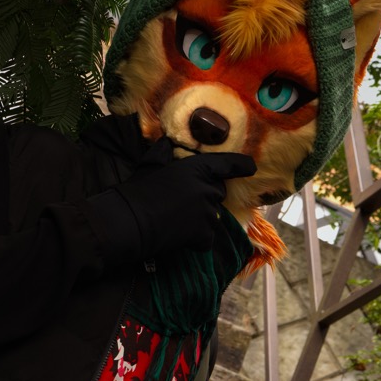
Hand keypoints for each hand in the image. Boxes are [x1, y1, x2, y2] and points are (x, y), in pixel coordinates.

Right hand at [113, 146, 255, 258]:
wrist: (129, 221)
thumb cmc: (137, 191)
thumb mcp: (150, 164)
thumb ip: (164, 152)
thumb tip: (166, 141)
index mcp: (197, 168)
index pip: (227, 165)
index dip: (240, 165)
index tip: (251, 167)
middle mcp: (207, 189)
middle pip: (217, 193)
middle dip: (205, 196)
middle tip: (181, 201)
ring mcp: (207, 213)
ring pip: (212, 216)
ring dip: (200, 219)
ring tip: (176, 220)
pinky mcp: (203, 235)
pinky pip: (206, 237)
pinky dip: (196, 239)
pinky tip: (178, 236)